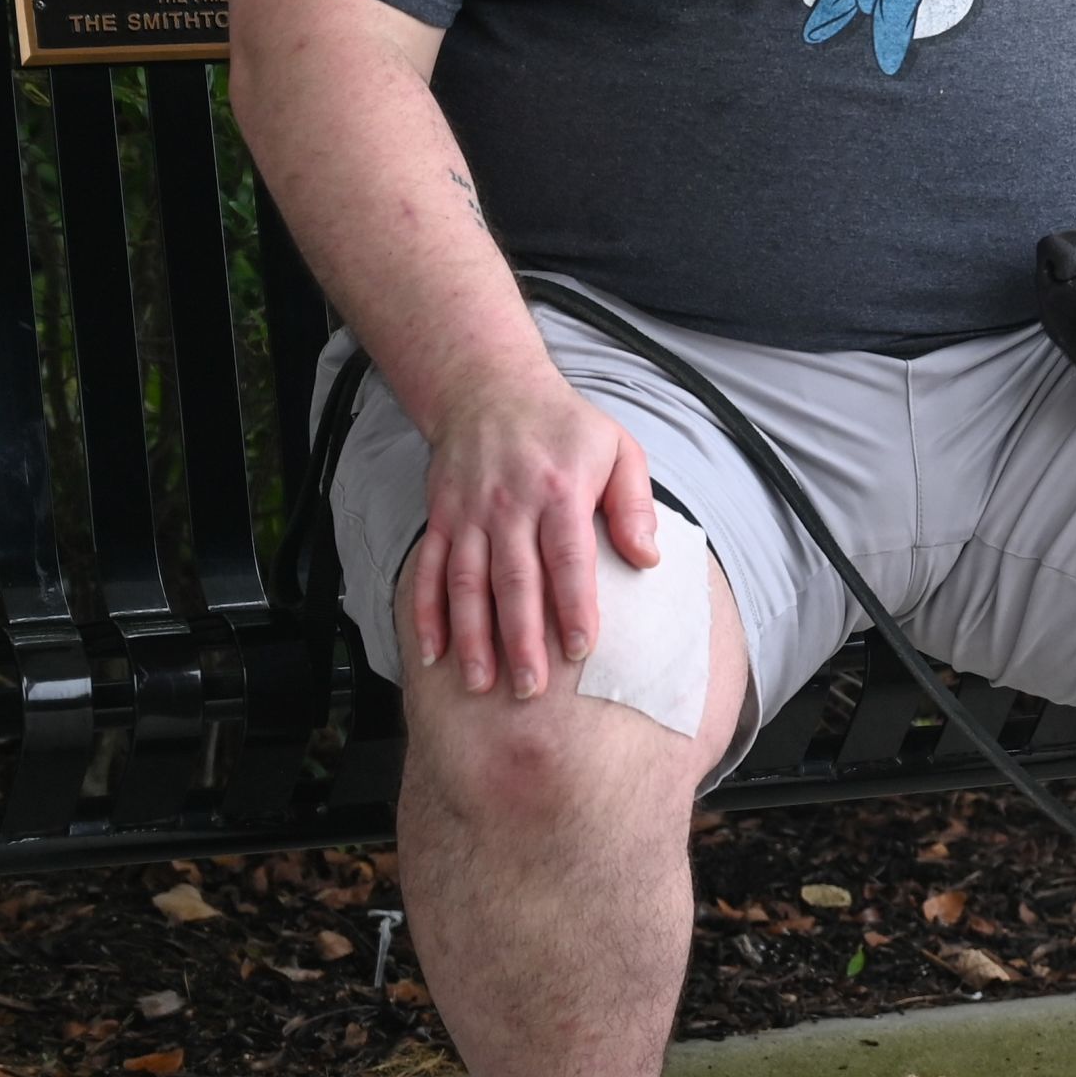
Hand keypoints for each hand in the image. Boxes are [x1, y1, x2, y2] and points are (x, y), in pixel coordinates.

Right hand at [408, 360, 660, 698]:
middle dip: (521, 639)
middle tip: (530, 689)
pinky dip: (428, 614)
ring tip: (480, 684)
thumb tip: (647, 558)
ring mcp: (469, 513)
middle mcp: (510, 506)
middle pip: (515, 581)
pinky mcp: (440, 517)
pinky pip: (431, 571)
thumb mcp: (618, 448)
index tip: (583, 648)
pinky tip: (434, 653)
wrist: (489, 387)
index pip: (569, 558)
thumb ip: (634, 503)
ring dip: (472, 638)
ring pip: (468, 584)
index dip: (575, 605)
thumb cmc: (565, 426)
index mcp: (560, 491)